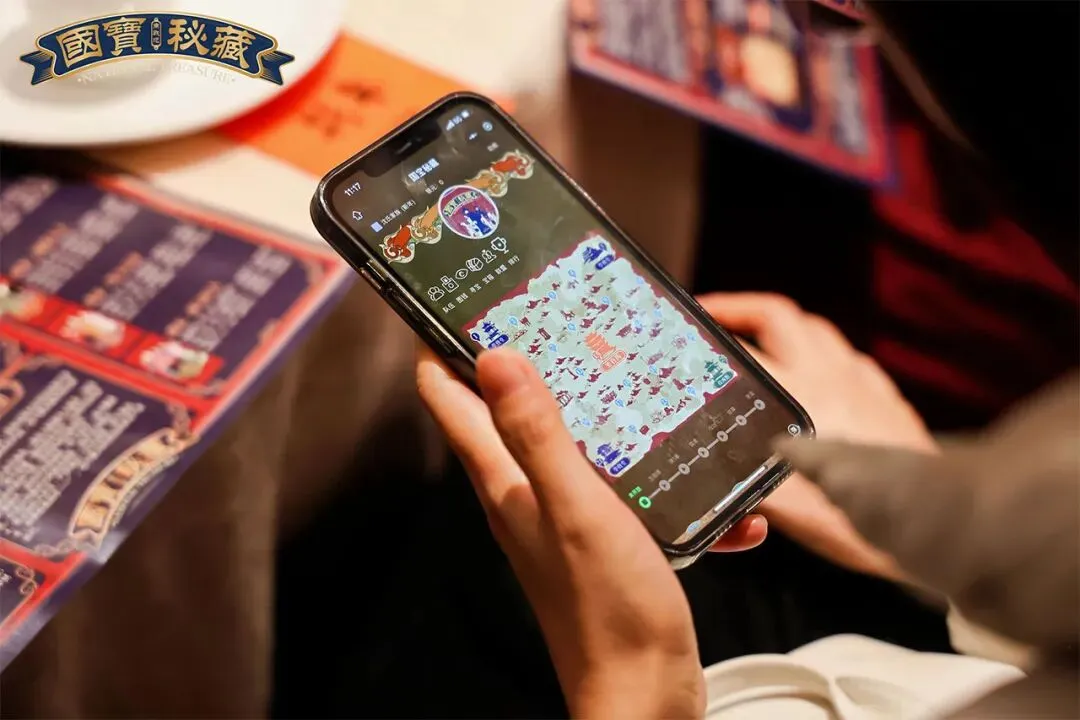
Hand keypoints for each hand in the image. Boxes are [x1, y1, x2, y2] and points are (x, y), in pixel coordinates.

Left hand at [416, 346, 765, 718]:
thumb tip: (493, 358)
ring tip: (635, 372)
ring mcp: (561, 513)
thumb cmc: (608, 612)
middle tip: (563, 311)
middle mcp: (523, 492)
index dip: (443, 343)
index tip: (459, 295)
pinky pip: (619, 481)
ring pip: (568, 437)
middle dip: (530, 357)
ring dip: (596, 406)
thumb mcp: (575, 508)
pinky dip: (649, 470)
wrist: (647, 693)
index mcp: (505, 481)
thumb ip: (536, 434)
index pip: (450, 397)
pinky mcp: (601, 534)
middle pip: (507, 407)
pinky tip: (692, 476)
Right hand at [698, 293, 936, 579]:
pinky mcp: (885, 395)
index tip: (685, 327)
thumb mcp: (783, 510)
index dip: (707, 336)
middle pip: (777, 316)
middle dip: (738, 308)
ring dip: (780, 325)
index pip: (740, 351)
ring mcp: (860, 380)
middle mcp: (828, 376)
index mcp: (796, 398)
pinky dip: (821, 352)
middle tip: (711, 315)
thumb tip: (710, 476)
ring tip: (756, 335)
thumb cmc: (857, 518)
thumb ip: (742, 484)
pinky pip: (848, 356)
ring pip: (814, 329)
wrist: (933, 521)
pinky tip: (815, 369)